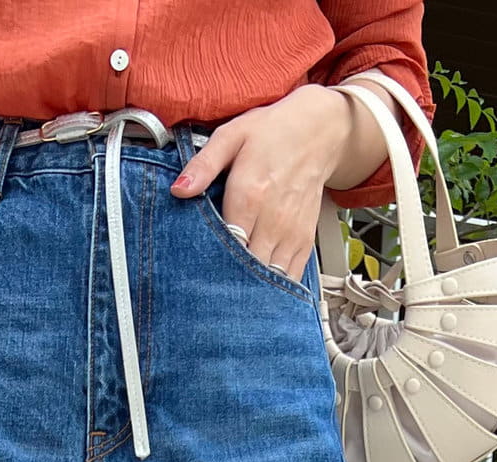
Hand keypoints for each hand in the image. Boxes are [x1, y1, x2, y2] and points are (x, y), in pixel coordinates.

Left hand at [169, 83, 383, 284]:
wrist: (317, 132)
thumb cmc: (272, 133)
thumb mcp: (232, 136)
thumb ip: (203, 165)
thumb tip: (179, 189)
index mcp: (250, 196)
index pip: (226, 245)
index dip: (208, 262)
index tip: (193, 270)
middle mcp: (273, 221)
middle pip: (246, 269)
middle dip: (226, 281)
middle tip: (207, 288)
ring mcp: (291, 234)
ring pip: (268, 279)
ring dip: (249, 289)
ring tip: (230, 295)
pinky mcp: (304, 242)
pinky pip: (290, 278)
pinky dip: (274, 290)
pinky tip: (257, 292)